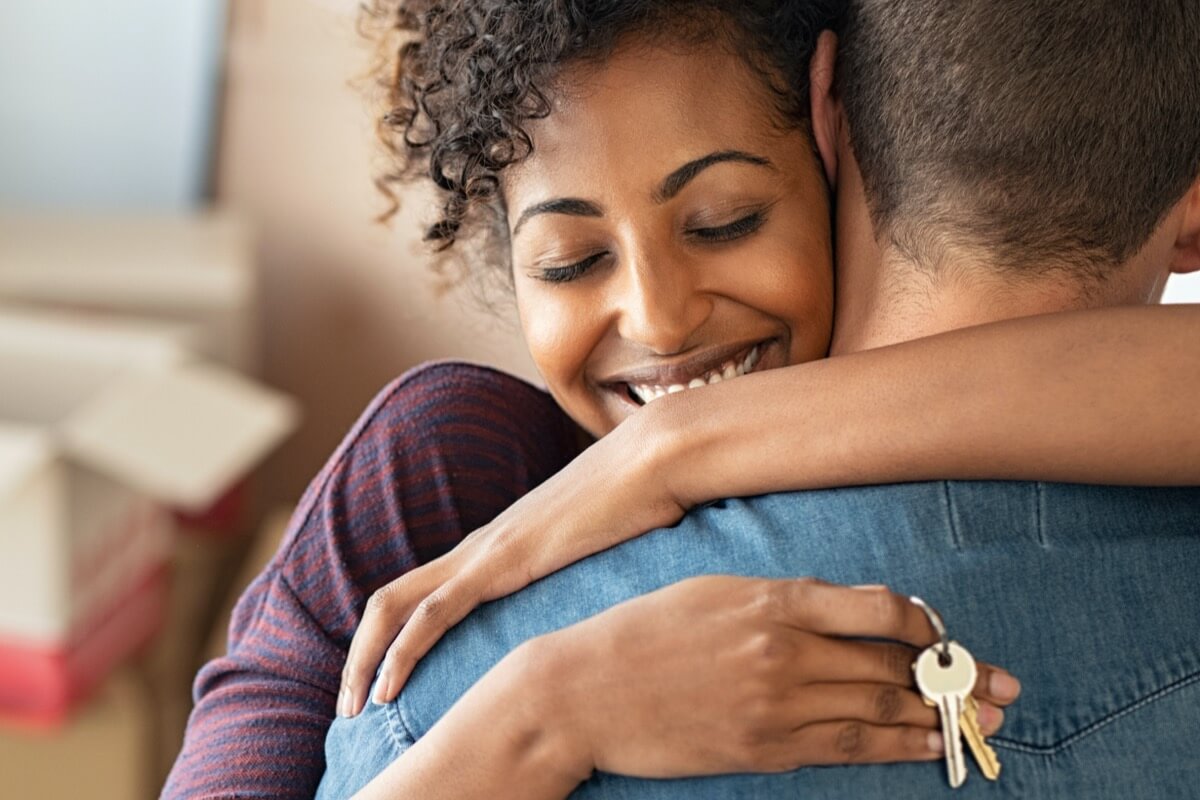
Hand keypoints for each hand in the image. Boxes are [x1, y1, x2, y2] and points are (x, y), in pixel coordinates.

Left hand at [339, 410, 687, 716]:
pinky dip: (402, 651)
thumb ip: (580, 570)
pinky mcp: (502, 561)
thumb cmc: (639, 502)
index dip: (390, 638)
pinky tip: (388, 687)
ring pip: (395, 605)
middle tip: (348, 706)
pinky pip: (434, 611)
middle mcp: (478, 547)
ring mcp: (485, 551)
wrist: (653, 460)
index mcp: (496, 545)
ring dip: (364, 660)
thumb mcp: (599, 549)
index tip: (382, 683)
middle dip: (358, 654)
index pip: (421, 593)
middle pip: (390, 599)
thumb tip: (593, 591)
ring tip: (351, 708)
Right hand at [527, 577, 1019, 777]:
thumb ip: (780, 598)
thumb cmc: (643, 631)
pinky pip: (846, 748)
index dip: (924, 623)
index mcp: (772, 600)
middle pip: (892, 664)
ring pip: (880, 710)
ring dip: (940, 716)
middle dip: (955, 676)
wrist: (585, 691)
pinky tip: (929, 748)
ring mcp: (776, 705)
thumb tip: (841, 610)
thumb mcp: (712, 591)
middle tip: (1003, 686)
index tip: (942, 632)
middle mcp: (784, 651)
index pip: (878, 608)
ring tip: (985, 719)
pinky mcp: (764, 749)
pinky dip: (895, 747)